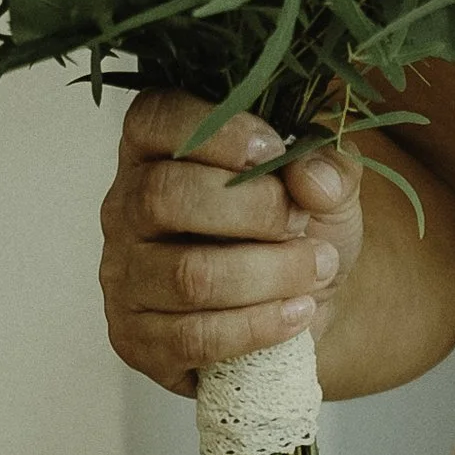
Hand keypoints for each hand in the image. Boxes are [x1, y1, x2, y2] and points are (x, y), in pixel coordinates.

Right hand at [99, 93, 365, 395]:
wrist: (299, 304)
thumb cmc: (299, 226)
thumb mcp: (328, 182)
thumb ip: (331, 165)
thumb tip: (314, 178)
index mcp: (157, 146)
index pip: (155, 117)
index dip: (216, 130)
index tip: (274, 149)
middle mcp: (125, 205)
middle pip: (164, 196)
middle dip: (253, 210)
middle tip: (302, 222)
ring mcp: (123, 275)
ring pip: (187, 274)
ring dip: (268, 273)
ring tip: (317, 269)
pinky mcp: (135, 338)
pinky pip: (192, 337)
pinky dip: (257, 326)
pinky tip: (297, 313)